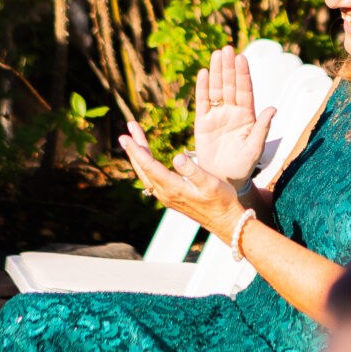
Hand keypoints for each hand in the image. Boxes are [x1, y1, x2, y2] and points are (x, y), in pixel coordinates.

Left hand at [119, 122, 241, 244]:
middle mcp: (165, 193)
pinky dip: (146, 165)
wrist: (225, 221)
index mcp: (173, 188)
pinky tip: (147, 158)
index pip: (149, 166)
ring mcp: (166, 196)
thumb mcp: (210, 182)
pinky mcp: (170, 197)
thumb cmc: (221, 200)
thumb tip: (176, 157)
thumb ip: (193, 170)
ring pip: (146, 173)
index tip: (125, 137)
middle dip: (134, 148)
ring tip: (134, 138)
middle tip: (127, 131)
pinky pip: (152, 178)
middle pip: (143, 168)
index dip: (136, 150)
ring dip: (139, 155)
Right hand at [193, 45, 275, 188]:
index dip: (243, 74)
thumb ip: (262, 128)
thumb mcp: (255, 148)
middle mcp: (233, 112)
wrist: (223, 180)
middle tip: (227, 49)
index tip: (241, 57)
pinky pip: (203, 102)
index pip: (245, 91)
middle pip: (231, 85)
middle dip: (229, 67)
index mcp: (247, 116)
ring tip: (216, 54)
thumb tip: (274, 108)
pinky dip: (202, 88)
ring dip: (217, 72)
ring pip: (217, 89)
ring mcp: (217, 115)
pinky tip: (203, 73)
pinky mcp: (203, 122)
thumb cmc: (243, 166)